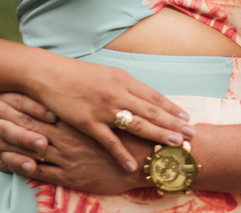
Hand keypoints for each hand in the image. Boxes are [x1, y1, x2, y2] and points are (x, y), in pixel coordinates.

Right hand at [0, 92, 53, 174]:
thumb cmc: (8, 88)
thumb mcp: (17, 84)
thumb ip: (35, 88)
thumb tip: (59, 91)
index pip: (18, 101)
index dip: (36, 109)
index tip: (54, 117)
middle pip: (7, 127)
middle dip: (25, 138)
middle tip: (44, 145)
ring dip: (16, 157)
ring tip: (32, 166)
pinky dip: (7, 164)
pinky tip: (23, 170)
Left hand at [0, 93, 148, 194]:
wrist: (147, 164)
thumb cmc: (134, 138)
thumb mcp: (115, 115)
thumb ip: (100, 103)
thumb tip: (85, 91)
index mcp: (80, 113)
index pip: (43, 104)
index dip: (19, 97)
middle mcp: (70, 131)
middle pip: (31, 120)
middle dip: (6, 112)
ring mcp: (68, 152)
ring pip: (30, 144)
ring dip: (7, 137)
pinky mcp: (69, 173)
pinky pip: (38, 169)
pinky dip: (19, 165)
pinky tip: (2, 161)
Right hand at [28, 55, 195, 171]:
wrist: (49, 74)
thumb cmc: (78, 74)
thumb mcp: (106, 74)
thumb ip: (125, 87)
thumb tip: (143, 99)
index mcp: (123, 80)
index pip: (153, 96)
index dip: (171, 108)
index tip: (186, 118)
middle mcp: (117, 93)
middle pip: (151, 111)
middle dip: (173, 124)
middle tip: (191, 135)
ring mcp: (104, 109)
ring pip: (137, 124)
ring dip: (158, 136)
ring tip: (174, 146)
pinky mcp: (88, 122)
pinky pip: (109, 141)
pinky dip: (122, 154)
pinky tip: (132, 165)